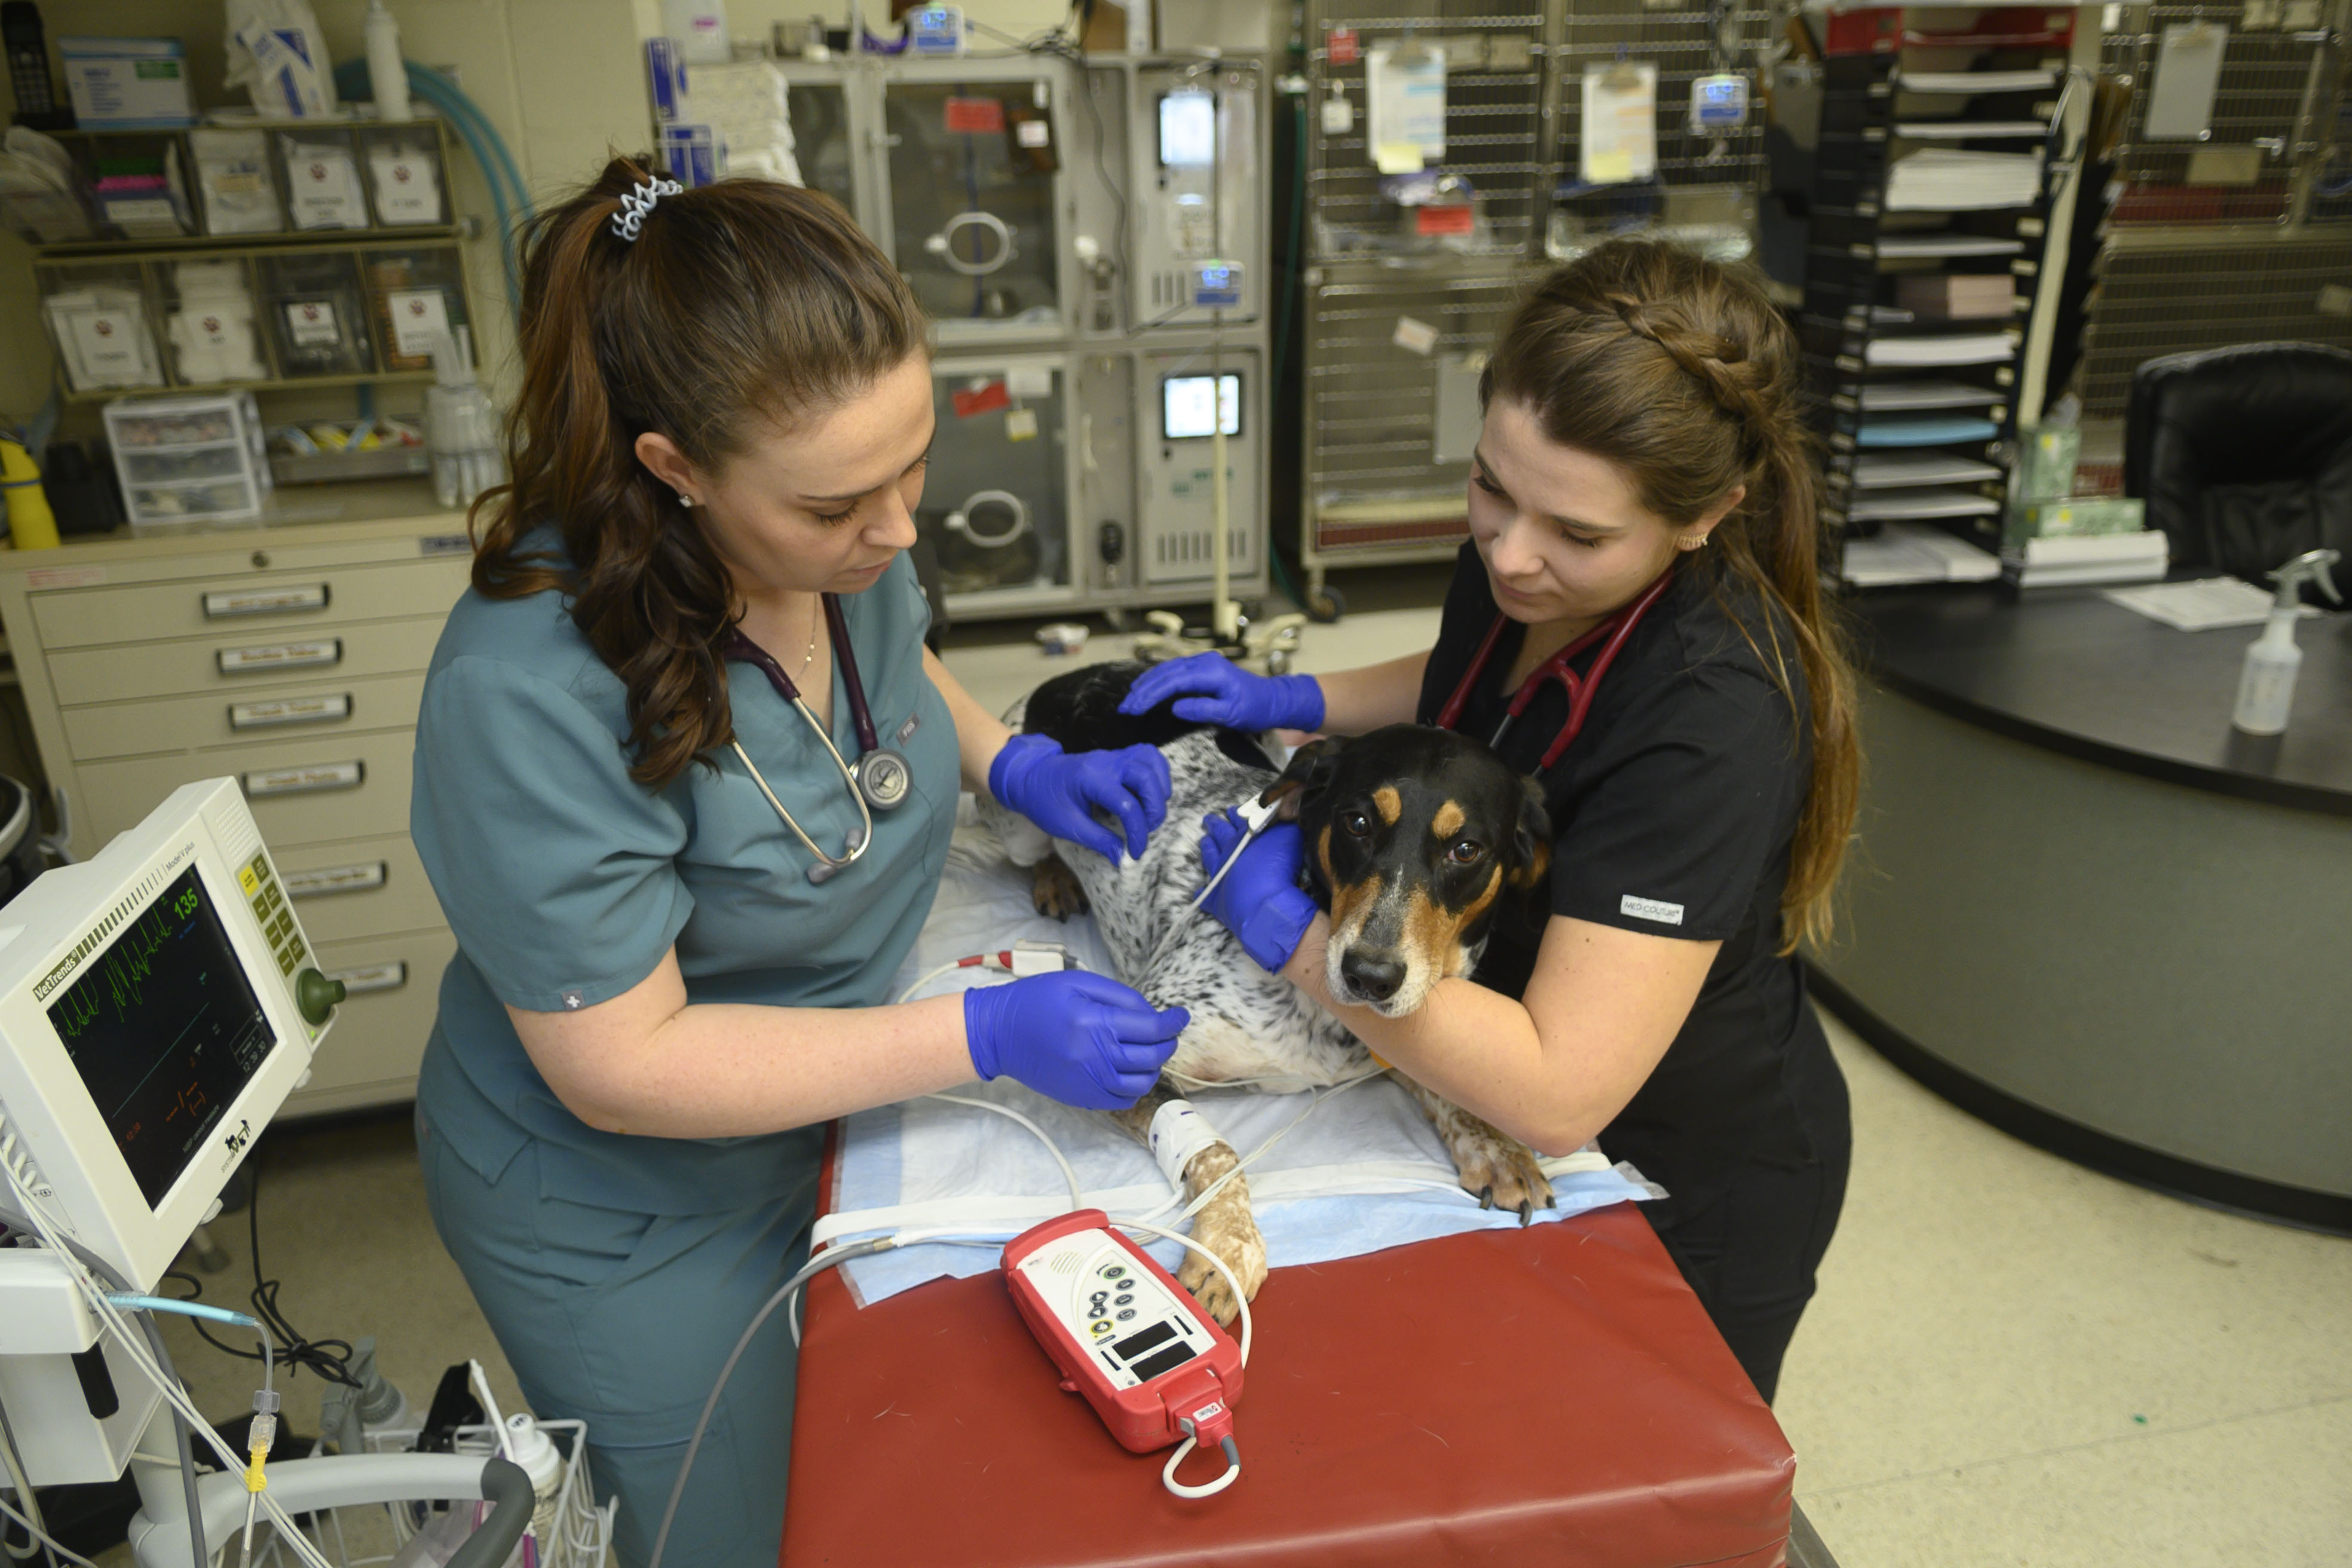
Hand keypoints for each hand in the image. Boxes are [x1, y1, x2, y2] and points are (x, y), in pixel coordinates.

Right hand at [964, 971, 1189, 1109]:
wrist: (999, 1033)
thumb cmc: (1037, 1001)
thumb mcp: (1078, 983)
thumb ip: (1119, 996)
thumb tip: (1151, 1013)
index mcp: (1094, 1023)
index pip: (1151, 1028)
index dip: (1173, 1022)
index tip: (1181, 1016)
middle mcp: (1094, 1056)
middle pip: (1151, 1056)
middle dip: (1167, 1043)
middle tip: (1165, 1032)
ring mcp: (1088, 1081)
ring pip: (1141, 1082)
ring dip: (1153, 1066)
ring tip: (1148, 1051)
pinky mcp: (1081, 1096)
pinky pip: (1122, 1100)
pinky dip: (1135, 1087)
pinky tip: (1129, 1071)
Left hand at [989, 733, 1169, 861]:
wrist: (1029, 776)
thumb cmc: (1044, 801)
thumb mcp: (1068, 826)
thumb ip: (1098, 841)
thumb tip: (1122, 857)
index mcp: (1090, 779)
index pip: (1127, 804)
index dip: (1137, 832)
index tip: (1135, 852)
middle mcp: (1106, 762)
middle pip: (1145, 776)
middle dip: (1155, 808)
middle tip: (1148, 830)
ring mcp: (1112, 755)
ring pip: (1150, 760)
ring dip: (1159, 786)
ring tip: (1152, 810)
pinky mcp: (1116, 756)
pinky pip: (1145, 755)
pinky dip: (1156, 771)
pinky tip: (1151, 792)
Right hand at [1119, 653, 1324, 733]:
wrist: (1272, 700)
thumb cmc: (1254, 709)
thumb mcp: (1232, 714)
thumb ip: (1203, 709)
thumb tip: (1176, 707)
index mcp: (1210, 671)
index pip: (1172, 681)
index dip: (1151, 695)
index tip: (1134, 708)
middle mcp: (1204, 661)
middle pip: (1165, 673)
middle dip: (1143, 690)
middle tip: (1125, 707)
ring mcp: (1203, 662)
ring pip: (1167, 669)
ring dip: (1147, 683)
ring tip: (1130, 699)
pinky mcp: (1202, 668)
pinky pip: (1174, 671)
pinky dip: (1157, 680)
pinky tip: (1146, 688)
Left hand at [1197, 808, 1316, 973]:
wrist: (1264, 900)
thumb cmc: (1277, 867)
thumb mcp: (1289, 836)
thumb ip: (1286, 823)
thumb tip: (1286, 812)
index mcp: (1243, 837)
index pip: (1238, 820)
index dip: (1235, 814)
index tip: (1230, 809)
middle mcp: (1227, 853)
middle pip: (1219, 835)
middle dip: (1215, 825)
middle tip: (1209, 819)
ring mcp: (1219, 876)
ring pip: (1209, 858)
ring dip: (1207, 849)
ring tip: (1204, 840)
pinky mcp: (1215, 900)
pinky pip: (1205, 896)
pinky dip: (1202, 894)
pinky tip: (1198, 892)